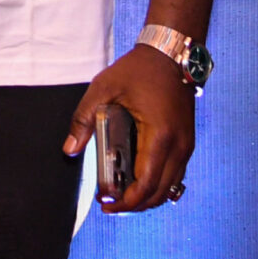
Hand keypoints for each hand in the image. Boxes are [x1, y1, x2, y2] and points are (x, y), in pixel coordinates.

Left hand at [61, 46, 195, 211]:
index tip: (107, 204)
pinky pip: (175, 174)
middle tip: (111, 204)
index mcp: (159, 136)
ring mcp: (186, 144)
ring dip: (147, 197)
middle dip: (135, 205)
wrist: (171, 53)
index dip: (126, 201)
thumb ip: (84, 118)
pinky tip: (138, 180)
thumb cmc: (139, 69)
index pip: (146, 184)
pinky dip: (158, 184)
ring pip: (171, 187)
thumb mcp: (104, 88)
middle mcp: (179, 146)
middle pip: (159, 193)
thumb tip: (70, 148)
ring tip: (122, 196)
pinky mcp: (187, 141)